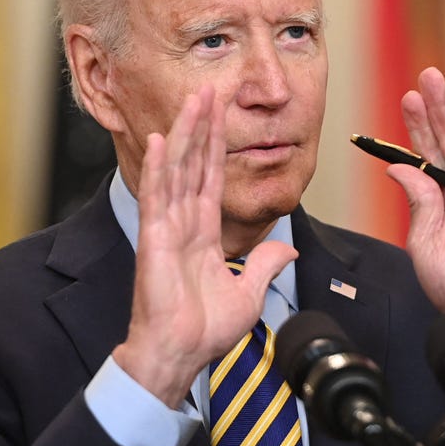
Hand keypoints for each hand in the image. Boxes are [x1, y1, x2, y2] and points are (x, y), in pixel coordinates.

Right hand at [113, 85, 297, 406]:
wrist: (180, 354)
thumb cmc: (204, 330)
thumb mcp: (249, 293)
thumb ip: (265, 266)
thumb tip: (290, 252)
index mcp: (203, 233)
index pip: (210, 178)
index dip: (217, 145)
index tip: (222, 116)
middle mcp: (183, 224)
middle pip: (193, 164)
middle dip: (202, 127)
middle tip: (207, 91)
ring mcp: (167, 229)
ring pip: (177, 171)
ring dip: (185, 134)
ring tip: (192, 101)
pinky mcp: (154, 240)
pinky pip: (157, 197)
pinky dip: (159, 168)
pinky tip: (163, 140)